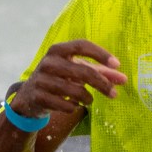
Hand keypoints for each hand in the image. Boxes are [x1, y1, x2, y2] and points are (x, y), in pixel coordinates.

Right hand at [11, 40, 127, 119]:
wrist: (28, 97)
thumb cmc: (59, 79)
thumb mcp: (76, 72)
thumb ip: (100, 73)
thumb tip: (123, 79)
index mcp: (58, 50)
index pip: (82, 45)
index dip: (100, 54)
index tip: (117, 65)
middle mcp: (49, 62)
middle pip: (83, 71)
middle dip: (102, 83)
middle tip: (114, 93)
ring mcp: (41, 79)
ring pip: (75, 90)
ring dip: (87, 98)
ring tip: (89, 100)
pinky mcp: (38, 96)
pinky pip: (65, 104)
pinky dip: (74, 107)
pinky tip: (74, 106)